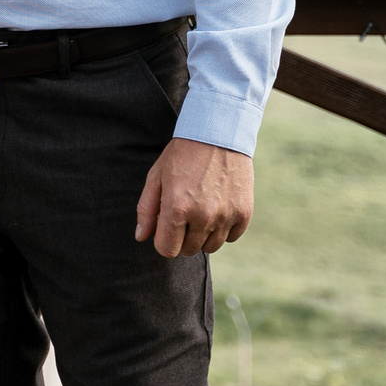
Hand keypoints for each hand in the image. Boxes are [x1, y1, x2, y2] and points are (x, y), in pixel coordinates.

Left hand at [134, 137, 253, 256]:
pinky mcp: (244, 213)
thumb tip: (141, 238)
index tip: (166, 227)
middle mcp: (203, 216)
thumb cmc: (181, 156)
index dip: (164, 240)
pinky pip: (231, 237)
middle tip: (184, 213)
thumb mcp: (156, 177)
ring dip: (203, 235)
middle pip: (189, 250)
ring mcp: (226, 216)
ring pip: (211, 247)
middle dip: (182, 237)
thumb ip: (147, 210)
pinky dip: (224, 229)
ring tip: (201, 209)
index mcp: (176, 208)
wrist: (218, 135)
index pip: (167, 250)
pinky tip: (218, 208)